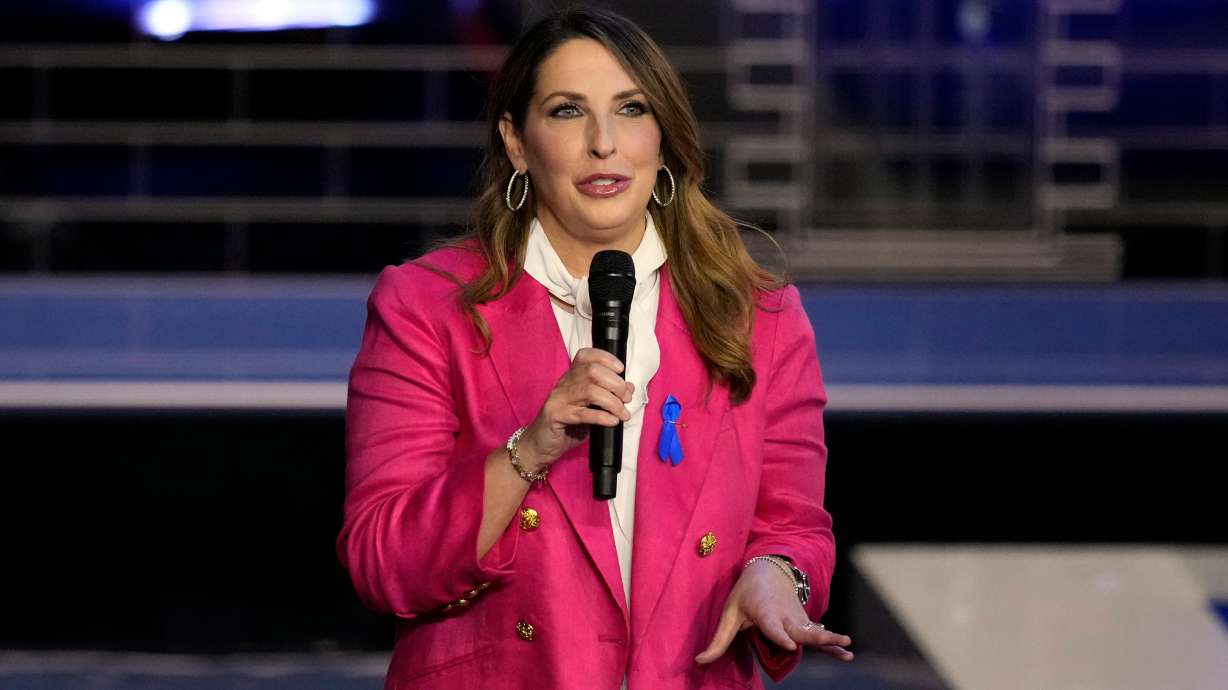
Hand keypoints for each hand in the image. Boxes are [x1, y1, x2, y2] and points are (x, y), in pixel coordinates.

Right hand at [519, 348, 633, 468]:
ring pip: (589, 390)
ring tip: (622, 413)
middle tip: (626, 398)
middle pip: (592, 371)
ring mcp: (558, 399)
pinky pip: (581, 413)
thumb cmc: (566, 427)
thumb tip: (629, 388)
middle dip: (615, 383)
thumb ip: (606, 398)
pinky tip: (612, 421)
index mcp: (571, 379)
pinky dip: (601, 416)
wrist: (539, 446)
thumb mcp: (589, 410)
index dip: (605, 358)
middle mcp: (563, 384)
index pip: (585, 356)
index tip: (621, 369)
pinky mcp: (555, 416)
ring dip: (612, 402)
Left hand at [695, 559, 853, 664]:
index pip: (772, 625)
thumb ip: (718, 640)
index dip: (780, 635)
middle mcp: (785, 615)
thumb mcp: (729, 612)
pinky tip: (847, 654)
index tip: (790, 645)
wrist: (770, 570)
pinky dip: (832, 643)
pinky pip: (819, 635)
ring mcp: (798, 619)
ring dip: (830, 640)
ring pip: (814, 633)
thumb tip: (699, 661)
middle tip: (829, 640)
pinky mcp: (805, 623)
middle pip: (800, 629)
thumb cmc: (746, 592)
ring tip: (847, 648)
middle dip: (815, 637)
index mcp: (765, 611)